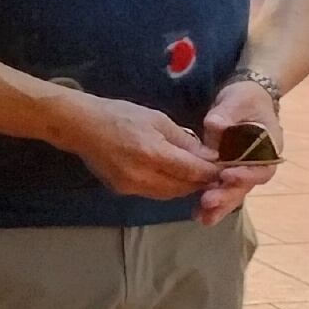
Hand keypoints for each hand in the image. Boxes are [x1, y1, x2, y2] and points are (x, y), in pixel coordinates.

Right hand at [46, 92, 221, 200]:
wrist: (80, 125)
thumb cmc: (120, 114)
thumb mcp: (157, 119)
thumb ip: (184, 141)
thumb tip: (210, 156)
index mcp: (153, 153)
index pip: (193, 171)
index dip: (213, 172)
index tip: (228, 167)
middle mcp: (143, 176)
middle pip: (184, 187)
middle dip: (201, 181)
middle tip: (215, 172)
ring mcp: (131, 187)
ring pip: (170, 194)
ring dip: (185, 186)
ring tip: (196, 174)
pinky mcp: (123, 191)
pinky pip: (154, 193)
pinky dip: (168, 186)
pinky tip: (172, 175)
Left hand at [195, 79, 285, 223]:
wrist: (243, 101)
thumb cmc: (246, 98)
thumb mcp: (239, 99)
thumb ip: (228, 112)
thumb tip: (215, 125)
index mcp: (270, 147)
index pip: (262, 166)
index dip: (247, 173)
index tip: (228, 175)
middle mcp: (259, 164)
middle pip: (246, 185)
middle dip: (228, 195)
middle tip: (208, 202)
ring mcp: (243, 170)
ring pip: (234, 192)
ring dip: (219, 206)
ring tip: (203, 218)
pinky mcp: (227, 172)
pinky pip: (221, 189)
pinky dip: (211, 203)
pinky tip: (198, 215)